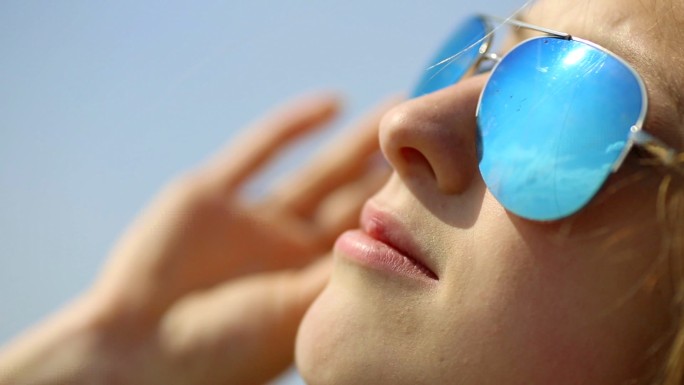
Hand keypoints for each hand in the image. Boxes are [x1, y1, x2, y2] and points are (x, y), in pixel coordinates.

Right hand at [0, 93, 394, 384]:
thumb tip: (393, 228)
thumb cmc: (223, 349)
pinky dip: (294, 126)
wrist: (139, 349)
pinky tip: (332, 105)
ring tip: (397, 108)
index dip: (404, 204)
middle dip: (388, 166)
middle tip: (430, 134)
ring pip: (314, 170)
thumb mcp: (294, 309)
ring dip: (353, 140)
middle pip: (349, 197)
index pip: (369, 235)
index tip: (444, 175)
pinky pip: (259, 151)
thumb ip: (337, 267)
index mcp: (309, 282)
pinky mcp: (209, 194)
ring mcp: (250, 221)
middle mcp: (286, 249)